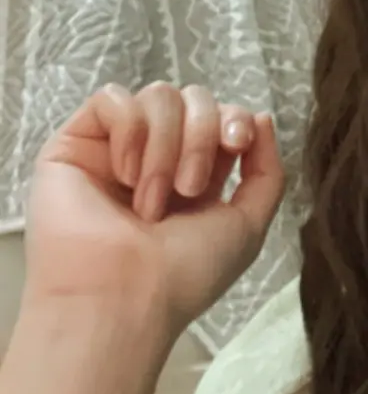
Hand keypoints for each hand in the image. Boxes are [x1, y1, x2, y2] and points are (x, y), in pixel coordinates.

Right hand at [22, 82, 286, 347]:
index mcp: (194, 173)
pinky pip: (111, 98)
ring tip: (151, 202)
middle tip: (190, 187)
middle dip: (202, 135)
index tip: (237, 143)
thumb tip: (262, 115)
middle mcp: (156, 156)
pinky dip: (129, 132)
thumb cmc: (183, 275)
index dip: (234, 118)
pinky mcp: (75, 144)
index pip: (221, 114)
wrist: (124, 298)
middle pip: (193, 98)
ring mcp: (114, 148)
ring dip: (166, 146)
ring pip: (157, 96)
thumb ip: (266, 171)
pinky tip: (124, 175)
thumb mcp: (247, 226)